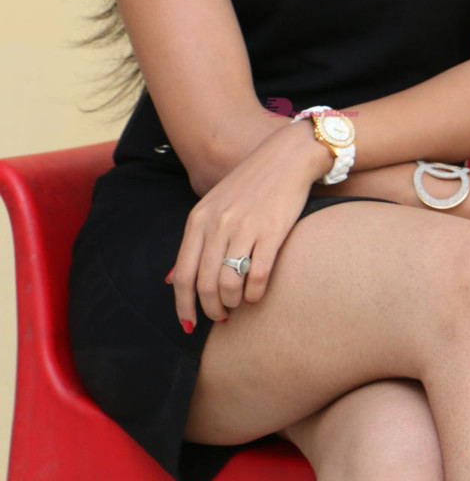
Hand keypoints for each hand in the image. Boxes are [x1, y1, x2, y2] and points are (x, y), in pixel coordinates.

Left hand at [166, 120, 328, 329]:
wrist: (286, 157)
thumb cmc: (250, 184)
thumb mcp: (212, 206)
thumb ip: (195, 241)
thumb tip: (172, 279)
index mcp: (199, 219)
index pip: (183, 275)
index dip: (184, 306)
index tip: (190, 323)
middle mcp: (217, 224)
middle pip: (205, 285)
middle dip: (211, 309)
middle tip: (221, 315)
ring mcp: (244, 228)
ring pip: (229, 284)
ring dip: (232, 303)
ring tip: (239, 304)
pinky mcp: (272, 231)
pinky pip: (257, 276)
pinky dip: (255, 294)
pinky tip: (257, 294)